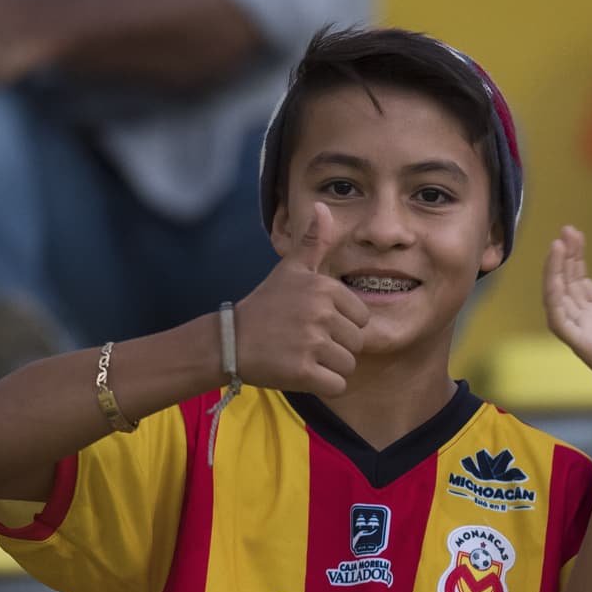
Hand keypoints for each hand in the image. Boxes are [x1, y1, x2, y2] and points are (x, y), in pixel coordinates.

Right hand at [234, 203, 369, 396]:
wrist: (229, 341)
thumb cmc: (266, 306)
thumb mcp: (290, 270)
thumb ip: (313, 242)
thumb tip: (323, 205)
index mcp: (325, 288)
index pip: (362, 318)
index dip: (342, 326)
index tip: (313, 323)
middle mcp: (321, 313)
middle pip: (356, 343)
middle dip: (336, 348)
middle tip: (304, 342)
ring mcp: (312, 343)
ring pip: (348, 366)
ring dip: (329, 368)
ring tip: (301, 356)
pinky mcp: (303, 371)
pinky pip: (337, 386)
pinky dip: (323, 386)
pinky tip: (301, 373)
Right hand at [544, 225, 591, 411]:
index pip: (579, 278)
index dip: (575, 256)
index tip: (574, 233)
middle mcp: (588, 318)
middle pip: (567, 282)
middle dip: (564, 256)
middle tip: (566, 230)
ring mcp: (582, 330)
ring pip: (557, 296)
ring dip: (554, 271)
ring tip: (557, 245)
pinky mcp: (581, 343)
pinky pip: (559, 318)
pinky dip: (554, 297)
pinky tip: (556, 275)